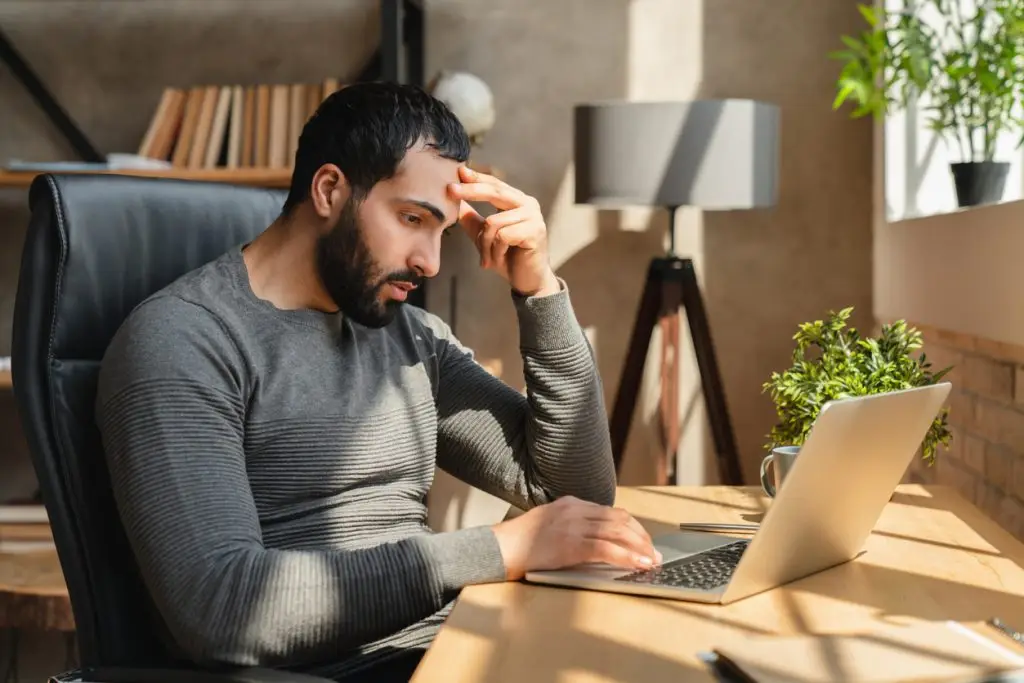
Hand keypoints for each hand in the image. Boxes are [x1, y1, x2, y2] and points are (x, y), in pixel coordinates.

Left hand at [449, 166, 559, 296]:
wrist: (528, 281)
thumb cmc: (508, 258)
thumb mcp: (485, 236)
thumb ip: (472, 219)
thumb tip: (455, 202)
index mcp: (517, 201)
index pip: (494, 184)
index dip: (476, 178)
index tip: (459, 171)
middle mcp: (528, 204)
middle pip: (494, 192)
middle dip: (470, 191)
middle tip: (450, 190)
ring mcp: (533, 217)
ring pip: (493, 222)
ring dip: (484, 243)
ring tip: (487, 259)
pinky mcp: (535, 232)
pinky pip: (502, 236)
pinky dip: (495, 251)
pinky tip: (497, 260)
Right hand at [491, 495, 662, 580]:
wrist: (501, 547)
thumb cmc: (522, 541)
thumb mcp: (549, 523)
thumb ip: (572, 524)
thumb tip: (598, 539)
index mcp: (571, 503)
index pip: (611, 512)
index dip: (632, 526)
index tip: (644, 539)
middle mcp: (575, 510)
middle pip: (619, 519)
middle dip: (641, 536)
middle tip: (654, 552)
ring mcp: (573, 526)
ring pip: (617, 532)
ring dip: (639, 547)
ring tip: (652, 560)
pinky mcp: (570, 544)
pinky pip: (606, 549)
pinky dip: (627, 557)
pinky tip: (638, 564)